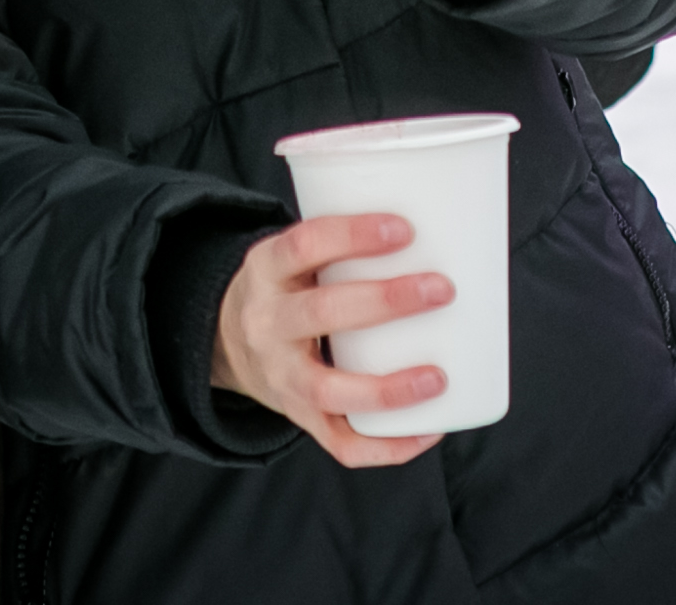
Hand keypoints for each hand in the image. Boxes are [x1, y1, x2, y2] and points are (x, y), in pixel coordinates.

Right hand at [211, 215, 450, 469]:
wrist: (230, 342)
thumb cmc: (290, 289)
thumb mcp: (295, 256)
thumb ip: (345, 246)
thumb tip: (445, 230)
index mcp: (268, 270)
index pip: (303, 246)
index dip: (351, 236)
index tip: (404, 229)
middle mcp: (268, 324)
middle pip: (321, 313)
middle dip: (385, 301)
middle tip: (442, 289)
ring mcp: (282, 377)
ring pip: (329, 390)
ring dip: (388, 388)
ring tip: (438, 377)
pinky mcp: (299, 417)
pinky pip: (341, 443)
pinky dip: (388, 446)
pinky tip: (430, 430)